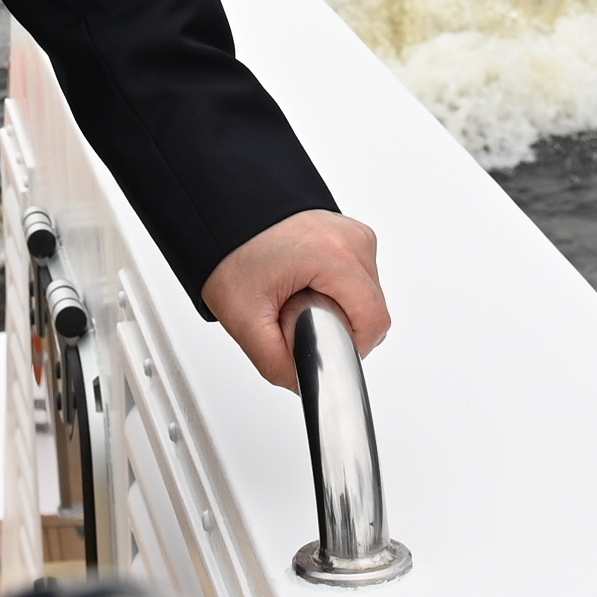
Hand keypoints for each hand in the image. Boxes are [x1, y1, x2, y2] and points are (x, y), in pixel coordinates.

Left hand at [200, 209, 388, 390]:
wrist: (223, 212)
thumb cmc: (231, 252)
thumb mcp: (243, 318)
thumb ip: (276, 363)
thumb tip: (303, 384)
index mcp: (334, 256)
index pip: (373, 323)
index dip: (348, 347)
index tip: (320, 345)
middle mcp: (352, 239)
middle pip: (373, 311)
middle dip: (340, 327)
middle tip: (298, 318)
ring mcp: (355, 234)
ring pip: (369, 295)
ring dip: (341, 309)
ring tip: (299, 297)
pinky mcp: (352, 234)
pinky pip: (360, 277)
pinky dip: (339, 290)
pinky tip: (308, 284)